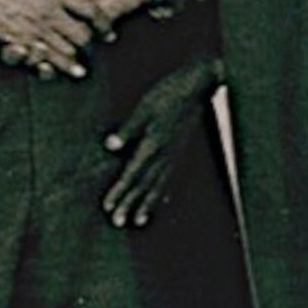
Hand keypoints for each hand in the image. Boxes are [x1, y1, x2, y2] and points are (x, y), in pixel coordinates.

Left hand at [102, 57, 218, 227]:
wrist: (199, 85)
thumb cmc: (170, 92)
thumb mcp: (144, 107)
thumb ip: (128, 129)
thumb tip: (110, 146)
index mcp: (153, 144)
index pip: (133, 173)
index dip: (120, 191)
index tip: (108, 206)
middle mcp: (165, 154)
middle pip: (144, 185)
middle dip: (130, 204)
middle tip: (118, 222)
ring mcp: (175, 154)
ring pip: (159, 185)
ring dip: (146, 203)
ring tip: (138, 220)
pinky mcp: (181, 150)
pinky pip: (172, 177)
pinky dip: (164, 192)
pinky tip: (161, 201)